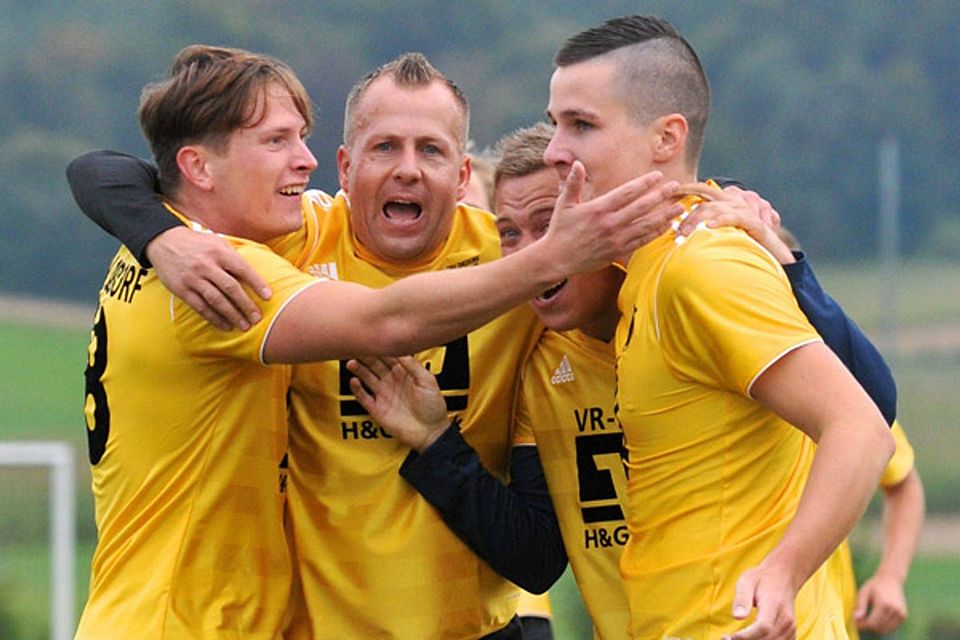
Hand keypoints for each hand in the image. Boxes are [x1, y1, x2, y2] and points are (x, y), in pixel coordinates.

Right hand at [145, 226, 270, 330]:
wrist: (163, 241)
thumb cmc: (197, 243)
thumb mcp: (217, 241)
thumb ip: (234, 256)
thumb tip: (255, 272)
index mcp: (219, 252)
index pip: (242, 269)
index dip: (257, 283)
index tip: (268, 296)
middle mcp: (207, 265)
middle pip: (231, 288)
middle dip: (246, 305)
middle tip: (258, 318)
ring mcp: (193, 278)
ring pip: (217, 300)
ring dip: (232, 315)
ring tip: (245, 326)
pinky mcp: (182, 289)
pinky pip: (201, 307)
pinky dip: (214, 318)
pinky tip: (226, 326)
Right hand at [347, 356, 449, 451]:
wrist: (431, 432)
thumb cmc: (433, 407)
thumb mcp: (427, 381)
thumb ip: (413, 366)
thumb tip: (400, 350)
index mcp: (405, 373)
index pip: (389, 356)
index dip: (380, 348)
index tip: (372, 338)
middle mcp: (392, 381)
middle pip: (375, 365)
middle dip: (366, 356)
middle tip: (357, 347)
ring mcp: (384, 395)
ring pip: (367, 378)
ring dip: (358, 369)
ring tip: (351, 362)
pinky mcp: (377, 409)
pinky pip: (363, 397)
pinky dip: (357, 389)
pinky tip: (354, 381)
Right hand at [544, 161, 681, 273]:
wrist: (557, 259)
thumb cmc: (560, 230)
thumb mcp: (563, 204)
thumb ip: (573, 183)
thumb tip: (576, 163)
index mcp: (598, 209)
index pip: (626, 193)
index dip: (643, 183)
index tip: (657, 176)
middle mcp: (610, 224)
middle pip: (641, 207)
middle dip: (660, 196)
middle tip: (676, 186)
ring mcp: (615, 239)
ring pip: (645, 226)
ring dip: (664, 216)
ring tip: (679, 208)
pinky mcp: (617, 252)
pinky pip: (641, 241)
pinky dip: (655, 234)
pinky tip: (667, 227)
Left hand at [675, 184, 794, 264]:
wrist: (773, 255)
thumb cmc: (744, 245)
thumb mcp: (721, 235)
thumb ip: (705, 228)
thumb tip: (680, 231)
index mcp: (726, 202)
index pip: (703, 190)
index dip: (686, 188)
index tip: (670, 192)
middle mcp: (735, 202)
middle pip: (705, 201)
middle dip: (688, 215)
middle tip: (676, 231)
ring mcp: (745, 210)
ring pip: (715, 208)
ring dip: (697, 221)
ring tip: (685, 234)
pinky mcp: (754, 222)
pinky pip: (734, 217)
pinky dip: (720, 220)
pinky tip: (709, 227)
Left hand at [724, 563, 797, 639]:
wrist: (783, 577)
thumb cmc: (761, 579)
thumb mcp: (747, 581)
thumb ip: (742, 599)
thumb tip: (737, 617)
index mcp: (774, 605)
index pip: (763, 626)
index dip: (746, 636)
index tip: (730, 637)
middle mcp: (786, 620)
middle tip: (726, 638)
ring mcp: (790, 629)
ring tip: (734, 639)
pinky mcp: (791, 635)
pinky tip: (749, 639)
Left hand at [854, 572, 907, 633]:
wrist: (891, 579)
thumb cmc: (875, 585)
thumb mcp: (864, 592)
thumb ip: (860, 605)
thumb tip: (855, 618)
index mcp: (884, 604)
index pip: (872, 623)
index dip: (863, 626)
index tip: (856, 625)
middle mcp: (894, 610)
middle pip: (879, 628)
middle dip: (868, 628)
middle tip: (860, 623)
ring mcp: (901, 614)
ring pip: (886, 630)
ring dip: (876, 629)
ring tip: (867, 620)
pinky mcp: (904, 616)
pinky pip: (892, 627)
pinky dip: (883, 626)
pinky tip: (876, 619)